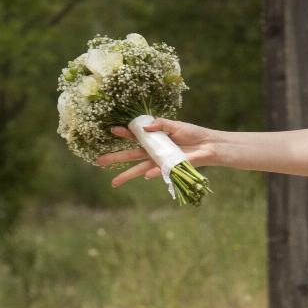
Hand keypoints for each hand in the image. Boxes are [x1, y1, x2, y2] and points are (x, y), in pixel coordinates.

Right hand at [96, 118, 217, 186]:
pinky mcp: (168, 168)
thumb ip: (160, 124)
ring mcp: (159, 161)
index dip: (123, 133)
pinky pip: (158, 171)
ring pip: (138, 169)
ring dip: (126, 176)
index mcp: (153, 139)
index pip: (134, 136)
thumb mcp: (176, 125)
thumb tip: (145, 127)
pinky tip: (147, 175)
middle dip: (114, 158)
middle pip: (129, 155)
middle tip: (98, 161)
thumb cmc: (192, 134)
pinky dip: (153, 173)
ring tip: (113, 183)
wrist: (208, 146)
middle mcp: (153, 152)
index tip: (112, 130)